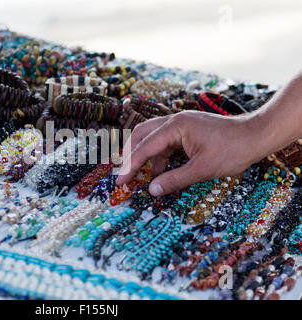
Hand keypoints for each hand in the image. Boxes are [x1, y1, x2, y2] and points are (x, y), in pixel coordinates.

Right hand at [116, 110, 267, 195]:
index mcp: (176, 126)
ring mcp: (180, 124)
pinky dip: (158, 156)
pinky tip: (159, 171)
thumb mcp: (202, 169)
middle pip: (141, 134)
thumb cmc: (233, 150)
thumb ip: (174, 179)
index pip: (145, 146)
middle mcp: (174, 121)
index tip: (121, 181)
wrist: (257, 136)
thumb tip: (152, 190)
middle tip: (124, 174)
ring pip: (151, 137)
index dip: (131, 165)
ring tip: (138, 175)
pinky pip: (165, 142)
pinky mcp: (186, 130)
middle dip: (130, 155)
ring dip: (143, 155)